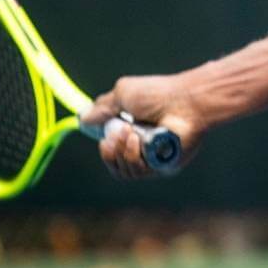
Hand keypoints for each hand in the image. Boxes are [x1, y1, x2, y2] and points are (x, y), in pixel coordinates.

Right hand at [80, 72, 204, 179]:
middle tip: (119, 134)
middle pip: (116, 165)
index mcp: (135, 130)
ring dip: (123, 151)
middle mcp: (144, 147)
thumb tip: (82, 118)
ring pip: (125, 171)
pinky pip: (138, 172)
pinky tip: (138, 140)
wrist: (184, 101)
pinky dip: (133, 156)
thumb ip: (102, 108)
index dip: (106, 149)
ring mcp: (154, 158)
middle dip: (111, 151)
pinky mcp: (163, 167)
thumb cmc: (157, 94)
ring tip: (132, 133)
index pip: (113, 150)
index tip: (103, 139)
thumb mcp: (123, 94)